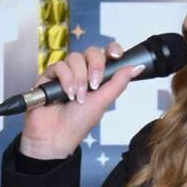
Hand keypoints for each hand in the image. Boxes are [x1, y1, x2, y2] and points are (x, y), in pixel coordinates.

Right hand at [20, 43, 136, 161]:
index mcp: (97, 77)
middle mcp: (82, 72)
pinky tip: (66, 94)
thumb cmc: (78, 124)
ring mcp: (65, 73)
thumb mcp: (103, 102)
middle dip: (95, 66)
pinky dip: (65, 79)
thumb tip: (138, 67)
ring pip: (75, 58)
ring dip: (78, 78)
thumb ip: (119, 83)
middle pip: (91, 51)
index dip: (112, 49)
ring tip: (77, 97)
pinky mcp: (49, 76)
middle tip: (94, 85)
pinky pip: (59, 66)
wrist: (55, 136)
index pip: (106, 54)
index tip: (116, 56)